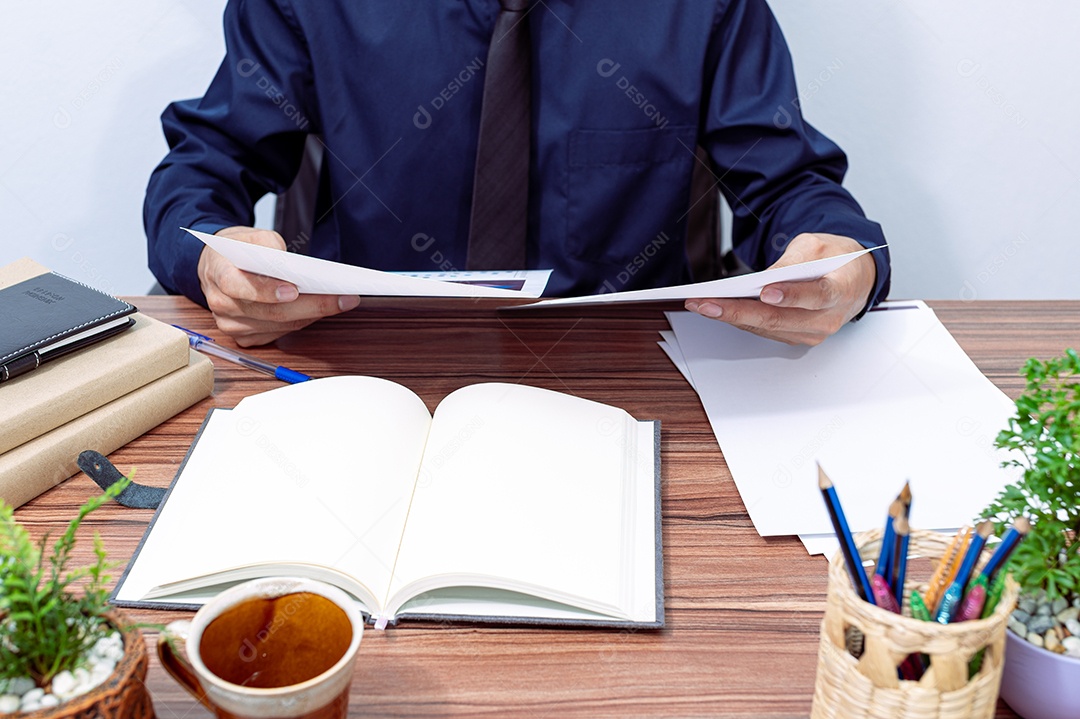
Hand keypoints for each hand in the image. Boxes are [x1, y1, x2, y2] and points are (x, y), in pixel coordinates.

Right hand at [197, 226, 360, 346]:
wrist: (217, 267)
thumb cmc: (236, 251)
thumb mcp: (250, 235)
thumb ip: (268, 244)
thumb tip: (287, 263)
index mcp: (217, 273)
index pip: (238, 286)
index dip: (266, 290)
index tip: (294, 290)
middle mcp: (221, 303)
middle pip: (269, 312)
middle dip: (311, 306)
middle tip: (343, 298)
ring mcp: (231, 324)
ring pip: (279, 325)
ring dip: (312, 314)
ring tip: (341, 302)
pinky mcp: (244, 337)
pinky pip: (278, 333)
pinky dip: (302, 321)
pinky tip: (320, 310)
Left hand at [684, 233, 876, 345]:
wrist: (855, 279)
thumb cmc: (837, 259)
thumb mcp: (817, 245)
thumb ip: (794, 260)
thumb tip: (765, 279)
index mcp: (842, 289)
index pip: (817, 295)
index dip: (791, 295)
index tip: (765, 292)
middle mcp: (828, 318)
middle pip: (780, 319)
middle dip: (738, 311)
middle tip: (706, 303)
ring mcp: (812, 332)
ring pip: (767, 328)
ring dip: (731, 318)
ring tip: (701, 305)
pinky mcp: (798, 337)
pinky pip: (765, 330)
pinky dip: (740, 320)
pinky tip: (717, 310)